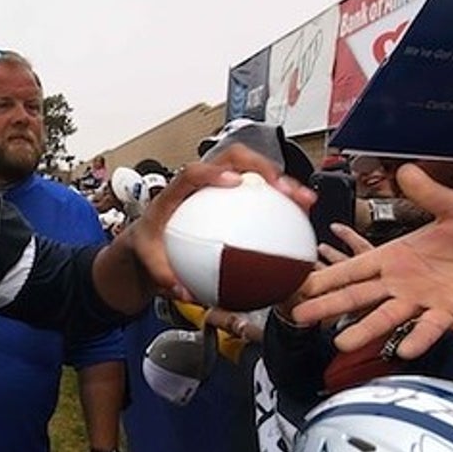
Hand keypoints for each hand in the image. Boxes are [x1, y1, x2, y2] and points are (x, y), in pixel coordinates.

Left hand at [127, 144, 316, 299]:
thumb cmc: (150, 241)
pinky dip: (281, 202)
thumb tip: (183, 293)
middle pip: (233, 158)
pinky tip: (300, 218)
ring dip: (282, 181)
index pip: (193, 173)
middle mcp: (201, 180)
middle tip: (279, 186)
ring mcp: (220, 183)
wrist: (150, 235)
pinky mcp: (234, 194)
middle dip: (261, 166)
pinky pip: (260, 193)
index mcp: (176, 191)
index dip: (213, 172)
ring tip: (303, 200)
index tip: (234, 182)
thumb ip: (164, 276)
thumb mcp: (149, 259)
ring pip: (254, 171)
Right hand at [292, 165, 452, 358]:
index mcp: (397, 255)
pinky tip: (404, 348)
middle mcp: (403, 281)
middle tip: (300, 314)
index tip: (301, 282)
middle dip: (328, 304)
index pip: (354, 267)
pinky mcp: (449, 312)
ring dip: (364, 329)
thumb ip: (429, 192)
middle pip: (358, 295)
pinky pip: (430, 328)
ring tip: (341, 342)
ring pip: (386, 316)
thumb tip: (404, 169)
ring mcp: (423, 299)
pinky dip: (418, 338)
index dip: (327, 275)